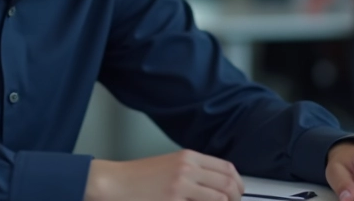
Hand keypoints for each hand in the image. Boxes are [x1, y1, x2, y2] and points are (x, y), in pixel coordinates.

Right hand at [85, 149, 244, 200]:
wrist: (115, 183)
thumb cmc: (138, 177)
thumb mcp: (170, 165)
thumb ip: (192, 171)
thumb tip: (214, 184)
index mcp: (188, 157)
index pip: (227, 168)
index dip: (238, 183)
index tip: (238, 193)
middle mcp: (188, 168)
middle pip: (228, 184)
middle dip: (236, 198)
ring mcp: (181, 186)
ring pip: (220, 198)